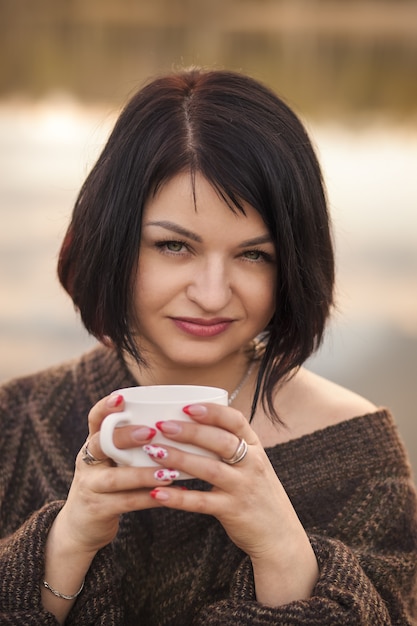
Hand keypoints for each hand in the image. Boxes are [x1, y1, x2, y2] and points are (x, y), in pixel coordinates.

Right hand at [56, 393, 174, 553]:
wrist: (80, 527)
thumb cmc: (108, 485)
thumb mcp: (111, 461)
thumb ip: (129, 444)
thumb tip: (172, 421)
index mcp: (93, 444)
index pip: (94, 419)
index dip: (105, 407)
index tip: (121, 397)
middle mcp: (87, 462)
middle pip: (101, 444)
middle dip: (126, 436)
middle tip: (151, 432)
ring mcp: (90, 486)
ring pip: (116, 477)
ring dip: (144, 474)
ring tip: (170, 471)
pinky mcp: (98, 509)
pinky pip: (127, 502)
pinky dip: (151, 498)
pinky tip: (173, 493)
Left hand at [145, 403, 318, 604]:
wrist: (280, 535)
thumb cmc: (257, 493)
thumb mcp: (253, 464)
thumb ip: (231, 446)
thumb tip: (193, 424)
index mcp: (255, 447)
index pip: (236, 421)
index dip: (212, 412)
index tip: (187, 407)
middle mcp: (252, 464)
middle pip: (220, 441)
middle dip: (190, 432)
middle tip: (162, 426)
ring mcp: (243, 488)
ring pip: (209, 469)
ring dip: (180, 459)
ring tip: (155, 452)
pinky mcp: (233, 511)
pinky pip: (201, 502)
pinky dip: (178, 497)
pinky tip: (157, 493)